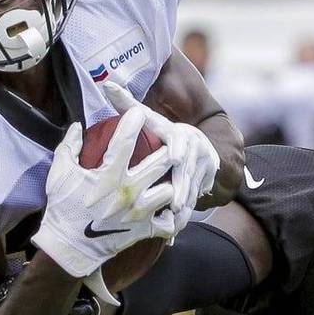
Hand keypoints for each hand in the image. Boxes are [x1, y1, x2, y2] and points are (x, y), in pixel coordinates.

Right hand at [32, 107, 177, 280]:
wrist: (68, 248)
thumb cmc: (63, 208)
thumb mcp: (59, 174)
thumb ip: (69, 146)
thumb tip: (77, 126)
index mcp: (109, 176)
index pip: (126, 140)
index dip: (134, 120)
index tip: (138, 112)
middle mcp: (129, 192)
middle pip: (161, 161)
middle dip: (166, 148)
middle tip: (165, 142)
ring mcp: (140, 213)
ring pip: (170, 190)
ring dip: (170, 182)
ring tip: (169, 177)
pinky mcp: (145, 230)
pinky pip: (169, 222)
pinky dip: (172, 215)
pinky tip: (171, 208)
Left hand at [101, 81, 218, 229]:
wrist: (200, 145)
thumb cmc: (165, 133)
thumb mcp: (151, 119)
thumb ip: (128, 104)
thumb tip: (106, 83)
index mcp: (178, 135)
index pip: (180, 140)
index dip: (178, 148)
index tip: (174, 157)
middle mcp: (194, 151)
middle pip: (188, 171)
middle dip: (183, 186)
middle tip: (175, 201)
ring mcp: (203, 169)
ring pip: (194, 190)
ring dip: (186, 205)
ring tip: (176, 220)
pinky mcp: (207, 183)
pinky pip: (196, 200)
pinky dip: (186, 215)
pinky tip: (175, 231)